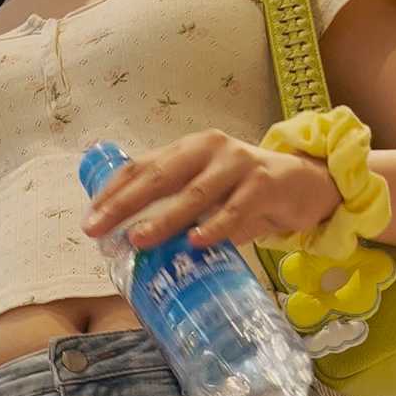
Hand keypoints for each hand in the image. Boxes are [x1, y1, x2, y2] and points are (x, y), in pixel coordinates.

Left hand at [82, 129, 340, 250]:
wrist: (306, 183)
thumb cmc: (246, 193)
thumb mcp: (207, 194)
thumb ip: (176, 210)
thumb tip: (131, 245)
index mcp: (188, 150)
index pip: (141, 167)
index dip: (112, 192)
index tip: (90, 220)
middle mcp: (209, 150)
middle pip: (159, 176)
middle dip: (124, 203)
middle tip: (98, 228)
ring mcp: (237, 164)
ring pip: (194, 194)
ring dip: (164, 219)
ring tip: (139, 239)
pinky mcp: (264, 183)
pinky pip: (236, 209)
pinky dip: (215, 226)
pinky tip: (196, 242)